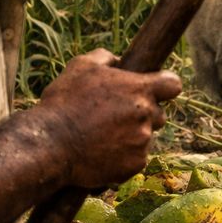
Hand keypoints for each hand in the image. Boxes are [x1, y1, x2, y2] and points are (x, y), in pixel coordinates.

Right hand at [37, 49, 181, 188]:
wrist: (48, 145)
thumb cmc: (63, 103)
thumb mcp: (80, 67)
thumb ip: (105, 58)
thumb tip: (117, 60)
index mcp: (140, 89)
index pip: (173, 84)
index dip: (164, 86)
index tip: (155, 89)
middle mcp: (146, 115)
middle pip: (159, 114)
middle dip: (143, 114)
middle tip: (115, 117)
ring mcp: (142, 142)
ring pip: (145, 137)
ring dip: (131, 136)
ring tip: (101, 136)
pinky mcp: (135, 165)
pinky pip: (136, 158)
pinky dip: (123, 157)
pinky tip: (100, 153)